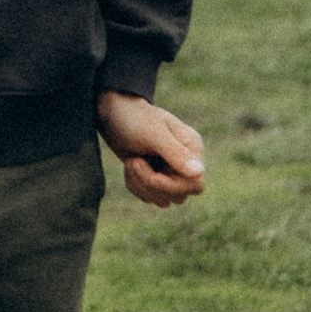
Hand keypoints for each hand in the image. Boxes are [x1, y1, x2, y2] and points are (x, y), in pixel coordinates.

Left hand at [97, 89, 205, 206]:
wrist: (111, 111)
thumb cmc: (133, 117)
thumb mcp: (152, 133)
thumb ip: (175, 153)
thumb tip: (199, 173)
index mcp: (192, 148)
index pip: (195, 184)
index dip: (171, 186)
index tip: (150, 174)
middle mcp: (186, 162)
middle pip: (179, 196)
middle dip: (151, 184)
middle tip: (134, 162)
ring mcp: (170, 170)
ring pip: (164, 199)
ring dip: (141, 185)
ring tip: (131, 161)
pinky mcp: (156, 177)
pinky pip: (150, 197)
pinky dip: (135, 186)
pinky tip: (129, 166)